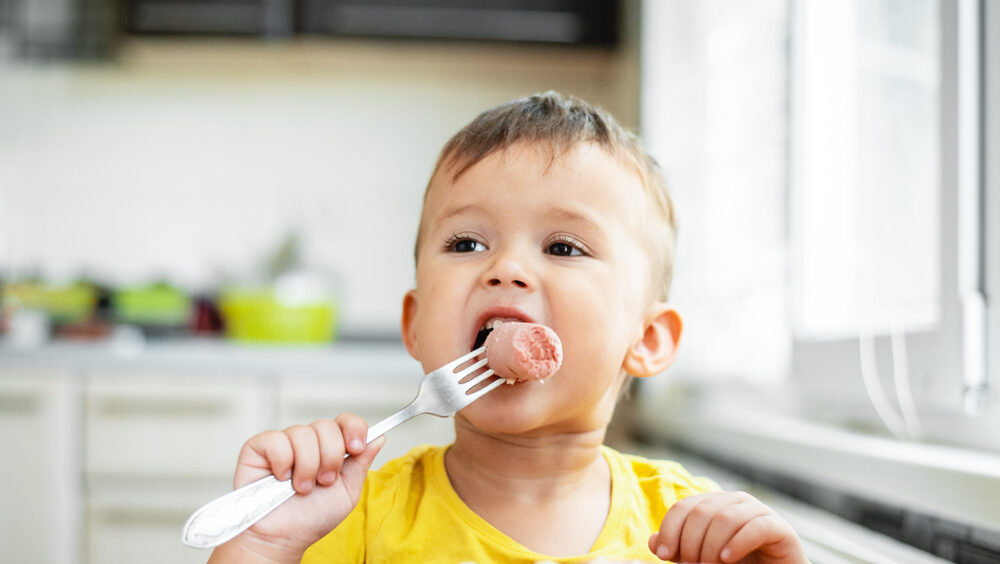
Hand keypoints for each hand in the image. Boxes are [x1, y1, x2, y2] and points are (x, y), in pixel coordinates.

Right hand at [211, 414, 384, 561]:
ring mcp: (284, 442)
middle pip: (326, 426)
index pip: (346, 421)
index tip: (356, 448)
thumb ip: (361, 464)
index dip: (354, 429)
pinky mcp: (259, 447)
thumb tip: (378, 438)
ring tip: (301, 488)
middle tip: (324, 482)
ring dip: (307, 466)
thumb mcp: (346, 492)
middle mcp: (308, 441)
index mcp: (330, 447)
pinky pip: (276, 440)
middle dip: (330, 458)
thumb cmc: (312, 518)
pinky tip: (281, 479)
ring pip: (303, 433)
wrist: (283, 538)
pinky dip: (282, 462)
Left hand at [648, 491, 807, 563]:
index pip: (683, 507)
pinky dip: (737, 543)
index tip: (663, 554)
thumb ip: (678, 549)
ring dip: (711, 546)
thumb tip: (652, 541)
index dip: (669, 530)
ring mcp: (757, 511)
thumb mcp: (702, 556)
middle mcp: (734, 501)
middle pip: (701, 512)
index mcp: (713, 504)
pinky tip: (727, 559)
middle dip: (690, 542)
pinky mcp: (778, 527)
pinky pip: (755, 528)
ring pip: (725, 518)